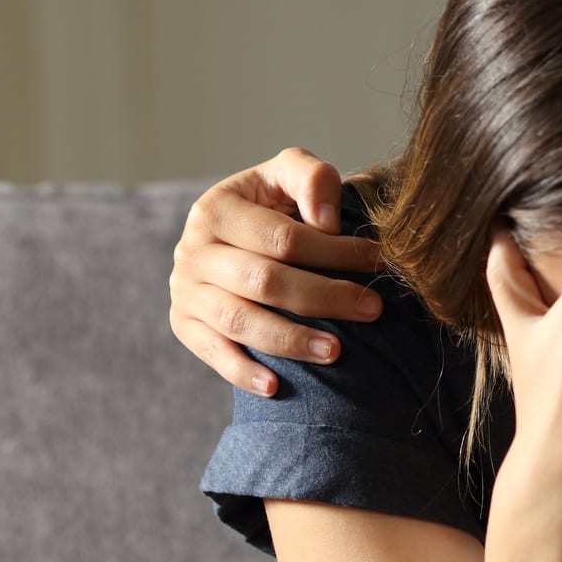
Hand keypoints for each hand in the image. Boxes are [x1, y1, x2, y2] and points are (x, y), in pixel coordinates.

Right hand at [168, 147, 384, 395]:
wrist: (231, 232)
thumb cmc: (273, 203)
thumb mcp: (288, 174)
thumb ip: (311, 179)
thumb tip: (326, 221)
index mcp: (215, 209)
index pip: (281, 238)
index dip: (334, 251)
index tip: (377, 262)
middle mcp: (192, 251)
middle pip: (265, 281)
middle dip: (325, 297)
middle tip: (373, 309)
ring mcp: (184, 291)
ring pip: (240, 321)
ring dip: (291, 340)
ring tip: (336, 352)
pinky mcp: (184, 325)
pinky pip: (213, 354)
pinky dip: (242, 372)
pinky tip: (277, 387)